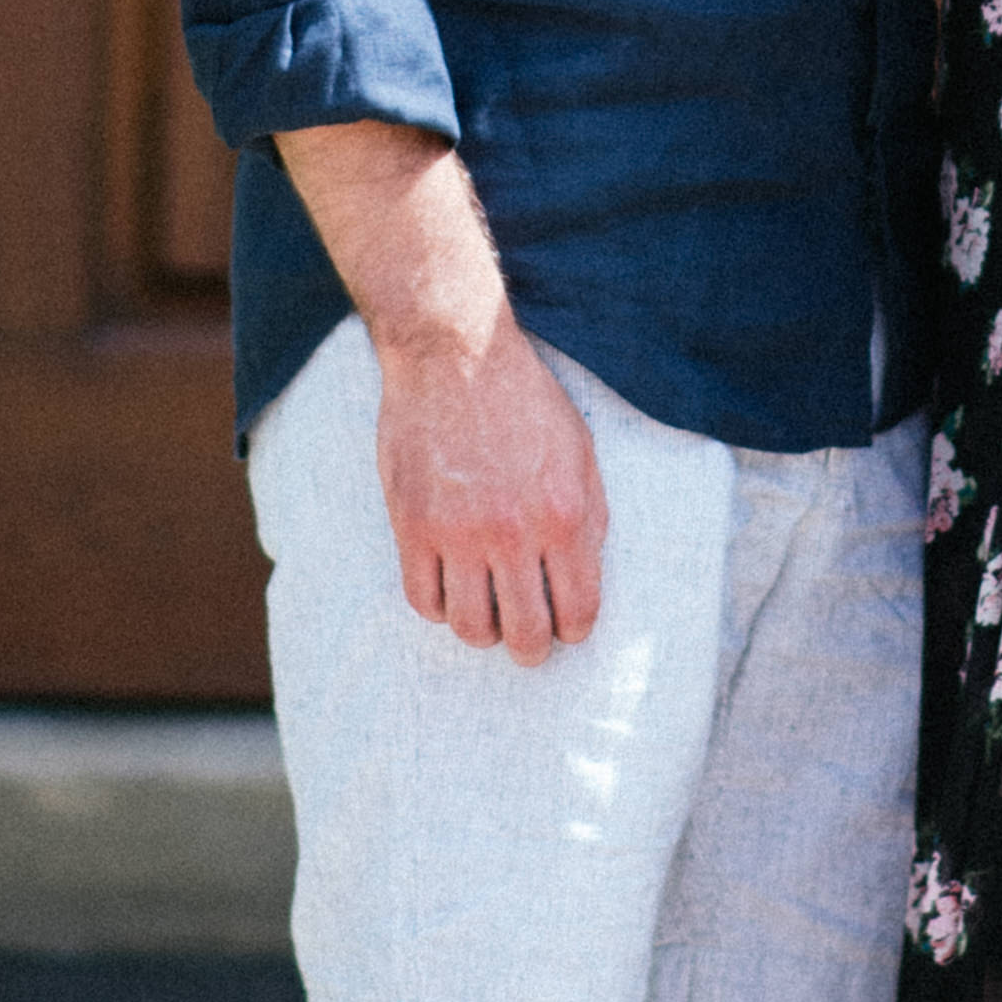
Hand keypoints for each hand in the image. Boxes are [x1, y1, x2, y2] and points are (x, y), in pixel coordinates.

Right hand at [371, 317, 607, 659]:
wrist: (455, 353)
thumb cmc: (523, 400)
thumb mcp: (579, 451)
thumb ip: (589, 516)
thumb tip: (586, 576)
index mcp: (564, 514)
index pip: (578, 612)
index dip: (573, 631)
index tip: (565, 626)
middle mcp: (513, 531)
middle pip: (524, 635)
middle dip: (531, 648)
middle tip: (526, 641)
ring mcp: (458, 531)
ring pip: (470, 627)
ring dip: (482, 630)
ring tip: (486, 613)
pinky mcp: (411, 524)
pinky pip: (422, 599)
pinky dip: (438, 606)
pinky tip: (449, 587)